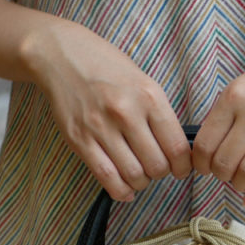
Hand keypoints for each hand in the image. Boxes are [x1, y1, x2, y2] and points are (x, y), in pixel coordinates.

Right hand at [24, 20, 190, 200]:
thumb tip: (179, 153)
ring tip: (140, 174)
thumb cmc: (109, 68)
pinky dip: (120, 190)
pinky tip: (126, 189)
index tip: (181, 170)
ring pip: (133, 175)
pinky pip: (106, 177)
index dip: (183, 167)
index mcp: (149, 97)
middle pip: (157, 165)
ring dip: (141, 182)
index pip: (177, 148)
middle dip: (161, 174)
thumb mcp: (145, 83)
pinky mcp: (78, 139)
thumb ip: (161, 116)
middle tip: (157, 168)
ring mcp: (100, 127)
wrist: (61, 54)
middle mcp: (126, 112)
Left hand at [192, 17, 244, 207]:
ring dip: (240, 185)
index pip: (205, 143)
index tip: (204, 170)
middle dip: (221, 177)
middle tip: (226, 178)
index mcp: (234, 96)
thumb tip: (209, 151)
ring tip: (242, 185)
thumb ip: (228, 113)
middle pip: (225, 162)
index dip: (201, 164)